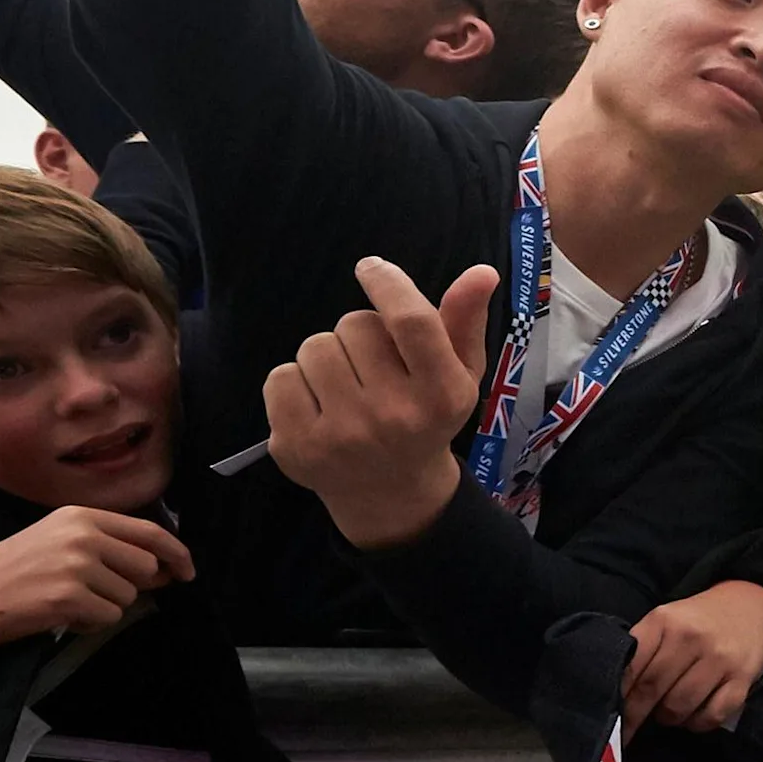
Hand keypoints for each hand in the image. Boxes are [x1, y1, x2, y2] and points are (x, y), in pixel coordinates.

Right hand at [0, 505, 193, 658]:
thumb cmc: (6, 574)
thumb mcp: (55, 543)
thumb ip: (106, 547)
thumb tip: (164, 570)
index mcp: (79, 515)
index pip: (148, 532)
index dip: (176, 553)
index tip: (188, 571)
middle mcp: (81, 534)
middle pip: (145, 566)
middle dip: (132, 586)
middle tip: (97, 594)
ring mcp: (75, 565)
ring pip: (128, 596)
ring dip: (104, 607)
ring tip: (64, 602)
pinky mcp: (67, 597)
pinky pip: (107, 618)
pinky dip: (88, 623)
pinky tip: (57, 617)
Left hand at [262, 257, 498, 549]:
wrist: (389, 493)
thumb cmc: (426, 419)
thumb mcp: (458, 374)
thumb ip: (465, 321)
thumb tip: (482, 271)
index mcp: (441, 394)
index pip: (411, 320)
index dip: (388, 283)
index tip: (370, 268)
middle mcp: (392, 417)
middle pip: (354, 326)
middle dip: (359, 333)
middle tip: (371, 365)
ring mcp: (341, 436)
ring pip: (315, 347)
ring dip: (327, 355)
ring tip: (345, 384)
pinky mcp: (296, 448)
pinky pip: (280, 376)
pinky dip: (294, 381)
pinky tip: (316, 404)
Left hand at [622, 580, 762, 731]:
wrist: (749, 605)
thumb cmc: (697, 620)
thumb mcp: (665, 622)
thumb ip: (642, 651)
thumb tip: (616, 695)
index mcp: (665, 621)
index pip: (631, 668)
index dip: (617, 698)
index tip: (609, 718)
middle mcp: (692, 637)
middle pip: (651, 690)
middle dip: (635, 716)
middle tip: (628, 730)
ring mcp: (719, 659)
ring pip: (678, 708)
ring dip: (668, 718)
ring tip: (668, 711)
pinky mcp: (742, 679)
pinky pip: (709, 717)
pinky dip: (696, 724)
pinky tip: (693, 714)